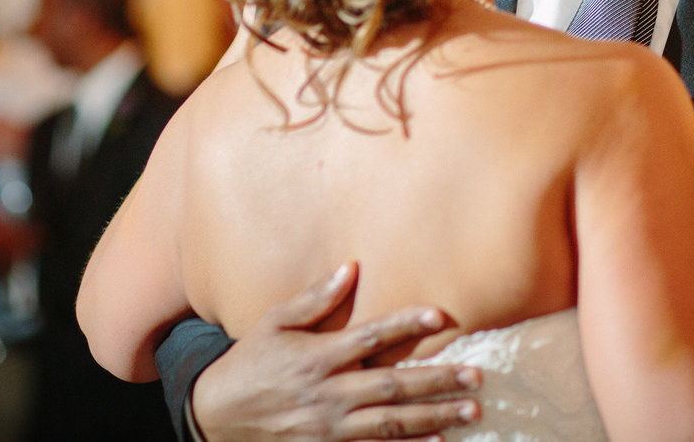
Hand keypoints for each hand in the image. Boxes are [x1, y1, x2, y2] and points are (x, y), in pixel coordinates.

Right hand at [192, 261, 483, 441]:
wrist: (215, 418)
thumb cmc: (250, 362)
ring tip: (471, 411)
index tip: (441, 315)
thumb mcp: (274, 323)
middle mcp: (327, 394)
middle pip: (391, 386)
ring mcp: (328, 429)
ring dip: (434, 417)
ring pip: (390, 425)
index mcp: (317, 357)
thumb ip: (315, 299)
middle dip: (438, 382)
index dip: (405, 324)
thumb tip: (352, 267)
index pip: (369, 337)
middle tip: (478, 377)